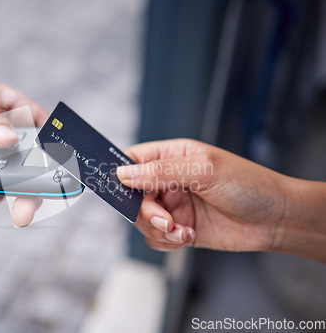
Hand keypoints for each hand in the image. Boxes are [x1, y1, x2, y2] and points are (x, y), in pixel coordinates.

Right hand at [117, 139, 290, 252]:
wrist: (276, 221)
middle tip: (165, 219)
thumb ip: (162, 171)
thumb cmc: (249, 185)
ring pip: (142, 220)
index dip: (121, 175)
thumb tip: (124, 174)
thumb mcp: (204, 170)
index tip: (120, 190)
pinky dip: (167, 241)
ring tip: (182, 230)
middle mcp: (168, 180)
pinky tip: (188, 236)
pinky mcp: (179, 227)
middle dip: (145, 212)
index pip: (133, 160)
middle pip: (132, 196)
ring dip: (158, 229)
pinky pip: (156, 238)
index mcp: (172, 156)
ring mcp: (173, 205)